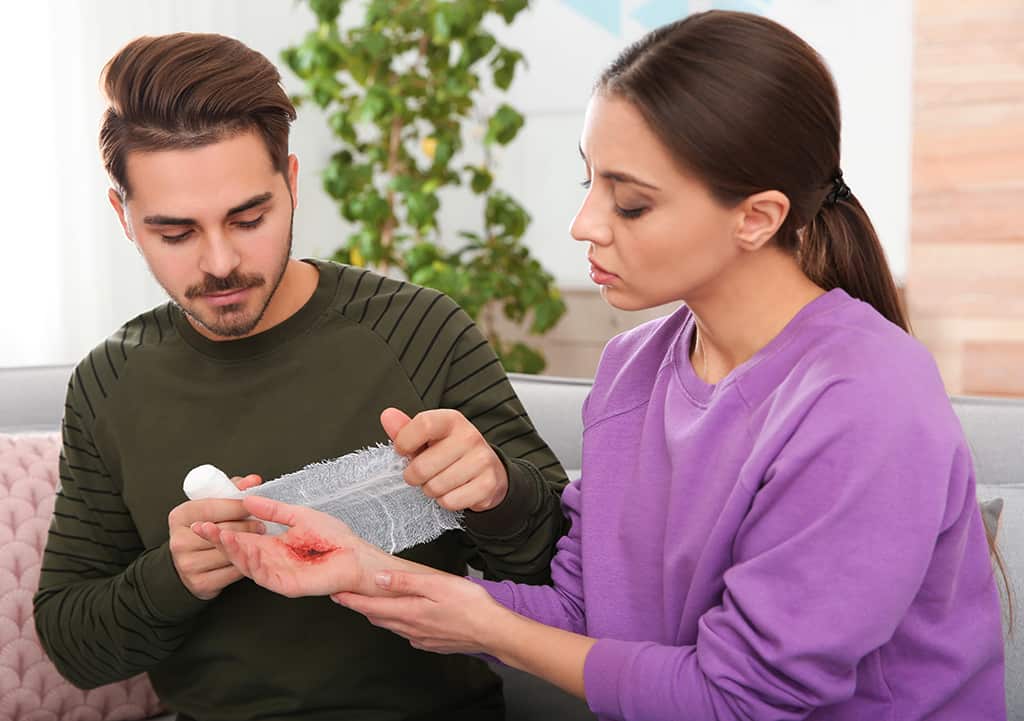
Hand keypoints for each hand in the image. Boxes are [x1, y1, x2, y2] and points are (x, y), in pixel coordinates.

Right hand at [168, 474, 262, 599]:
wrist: (186, 563)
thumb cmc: (202, 529)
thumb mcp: (211, 505)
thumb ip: (232, 491)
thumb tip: (253, 481)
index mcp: (180, 516)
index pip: (214, 507)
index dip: (238, 505)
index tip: (253, 504)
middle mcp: (179, 540)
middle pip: (224, 530)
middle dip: (248, 525)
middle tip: (261, 524)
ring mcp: (188, 563)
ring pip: (229, 551)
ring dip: (249, 545)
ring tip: (259, 539)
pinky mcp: (200, 583)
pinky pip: (231, 571)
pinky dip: (245, 563)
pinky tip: (251, 556)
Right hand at [193, 495, 390, 597]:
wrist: (357, 555)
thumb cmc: (334, 538)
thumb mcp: (299, 516)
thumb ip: (274, 510)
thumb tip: (249, 499)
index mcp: (273, 545)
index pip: (243, 537)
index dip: (224, 530)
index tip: (204, 521)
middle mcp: (271, 560)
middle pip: (239, 552)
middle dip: (220, 540)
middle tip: (202, 528)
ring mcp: (278, 574)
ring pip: (248, 564)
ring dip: (233, 550)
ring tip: (221, 536)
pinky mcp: (288, 585)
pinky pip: (265, 576)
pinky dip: (253, 563)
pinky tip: (244, 551)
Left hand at [334, 569, 506, 654]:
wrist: (492, 632)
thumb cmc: (470, 605)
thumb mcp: (437, 584)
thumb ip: (406, 582)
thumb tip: (379, 579)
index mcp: (410, 611)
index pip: (371, 605)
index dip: (352, 600)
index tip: (336, 594)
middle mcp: (411, 628)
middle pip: (378, 617)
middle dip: (361, 606)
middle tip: (347, 597)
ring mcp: (421, 638)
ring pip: (392, 626)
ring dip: (378, 615)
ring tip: (370, 604)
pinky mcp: (432, 643)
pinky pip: (407, 633)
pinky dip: (398, 623)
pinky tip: (403, 617)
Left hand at [381, 408, 508, 511]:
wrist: (488, 469)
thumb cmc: (450, 452)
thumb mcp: (428, 437)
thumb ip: (405, 429)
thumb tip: (387, 416)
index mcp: (452, 420)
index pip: (424, 425)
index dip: (405, 442)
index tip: (402, 451)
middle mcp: (470, 436)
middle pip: (423, 466)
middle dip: (414, 476)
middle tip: (422, 474)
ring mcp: (481, 460)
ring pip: (435, 487)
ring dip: (431, 490)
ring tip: (439, 482)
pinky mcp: (488, 484)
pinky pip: (450, 501)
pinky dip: (446, 501)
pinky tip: (453, 491)